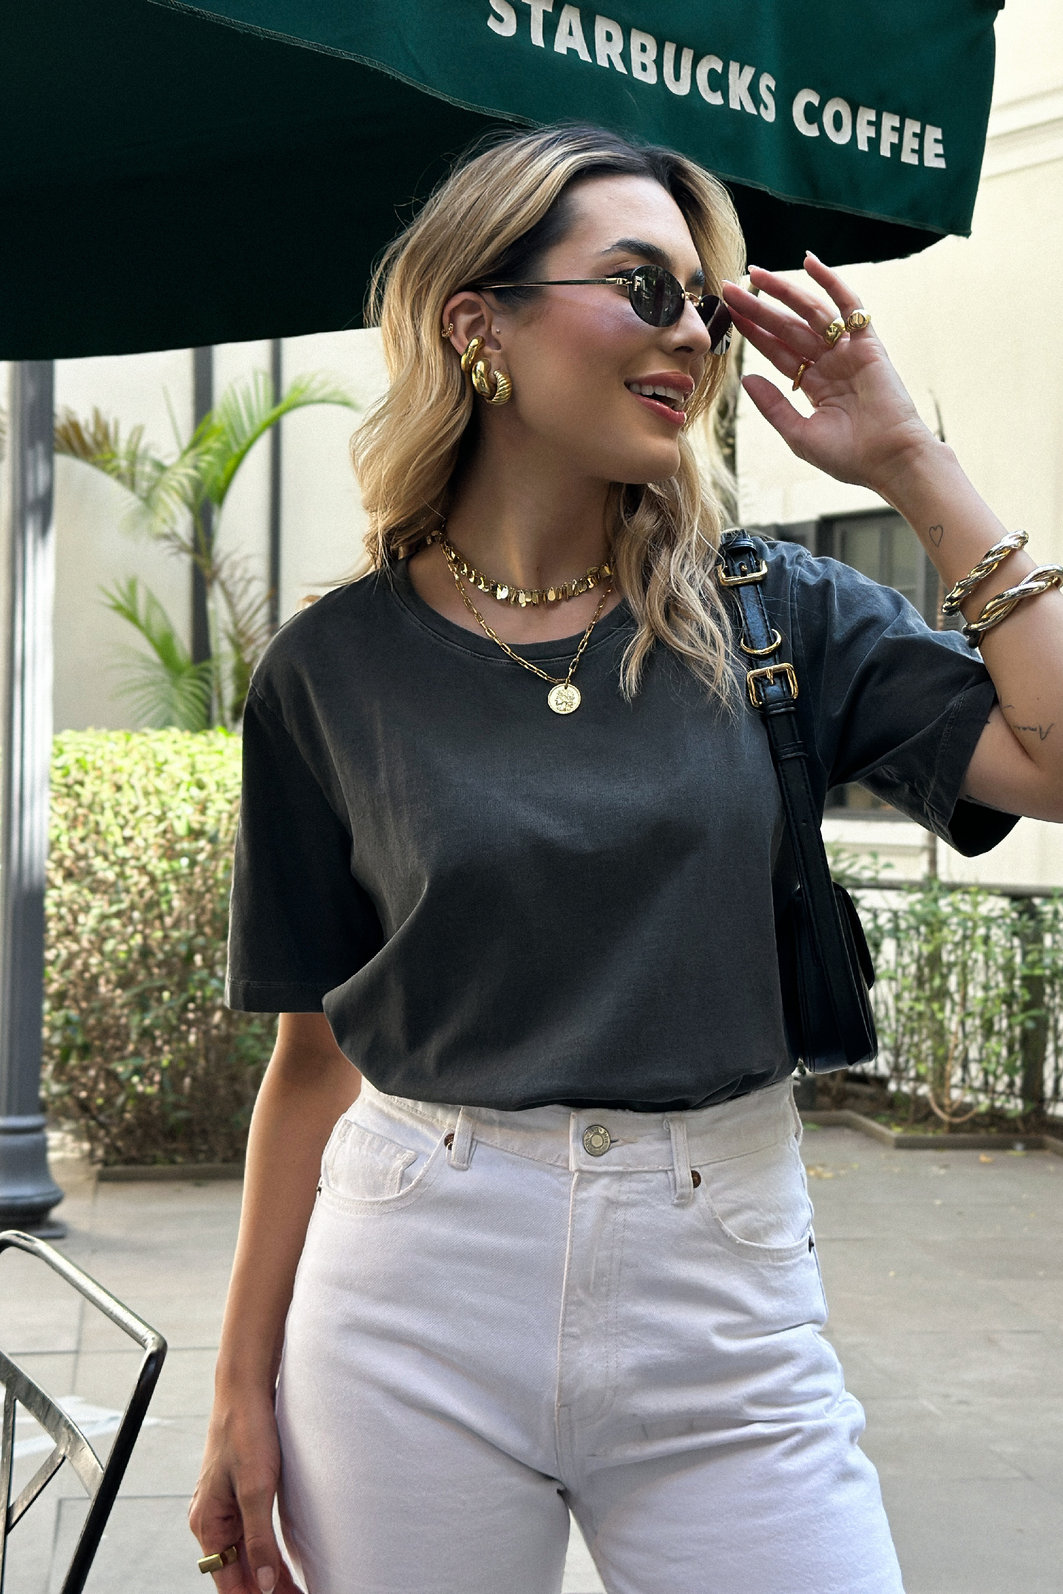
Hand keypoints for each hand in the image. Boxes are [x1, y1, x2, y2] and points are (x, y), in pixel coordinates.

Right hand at [189, 1391, 302, 1593]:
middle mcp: (212, 1521)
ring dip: (268, 1576)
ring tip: (296, 1590)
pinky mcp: (238, 1496)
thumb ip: (259, 1539)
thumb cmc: (247, 1432)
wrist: (245, 1391)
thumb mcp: (257, 1488)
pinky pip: (250, 1536)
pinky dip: (267, 1554)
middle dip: (265, 1591)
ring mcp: (224, 1509)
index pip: (228, 1583)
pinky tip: (284, 1566)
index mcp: (208, 1523)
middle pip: (237, 1572)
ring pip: (245, 1556)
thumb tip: (262, 1584)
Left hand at [721, 254, 937, 495]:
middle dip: (758, 307)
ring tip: (754, 274)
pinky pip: (849, 305)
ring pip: (810, 312)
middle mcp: (829, 362)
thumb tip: (746, 378)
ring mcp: (848, 351)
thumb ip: (773, 406)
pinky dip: (831, 282)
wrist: (889, 461)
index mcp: (813, 384)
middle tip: (730, 288)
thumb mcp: (799, 434)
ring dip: (783, 291)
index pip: (776, 350)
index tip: (729, 314)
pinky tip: (809, 262)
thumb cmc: (849, 456)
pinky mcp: (868, 343)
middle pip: (787, 327)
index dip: (753, 331)